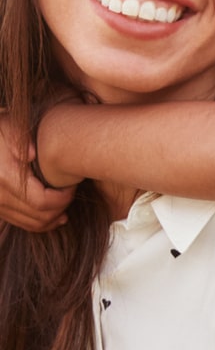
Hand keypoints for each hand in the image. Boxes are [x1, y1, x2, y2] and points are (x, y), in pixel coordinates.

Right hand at [0, 109, 72, 231]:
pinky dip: (40, 222)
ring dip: (53, 218)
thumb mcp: (6, 126)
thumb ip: (19, 137)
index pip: (42, 201)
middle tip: (71, 193)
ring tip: (66, 205)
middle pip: (40, 216)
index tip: (72, 185)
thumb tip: (30, 154)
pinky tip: (54, 215)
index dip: (63, 198)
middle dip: (61, 208)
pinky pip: (21, 223)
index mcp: (4, 178)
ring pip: (32, 223)